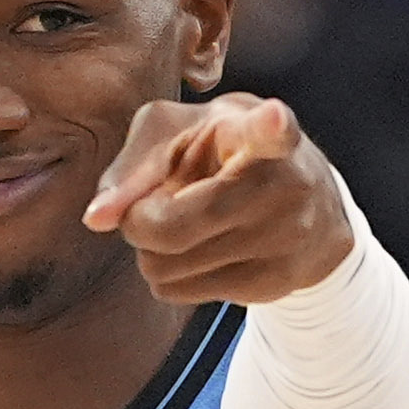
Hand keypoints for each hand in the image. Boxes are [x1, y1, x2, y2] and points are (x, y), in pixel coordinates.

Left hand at [81, 92, 350, 304]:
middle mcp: (282, 183)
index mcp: (259, 132)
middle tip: (149, 208)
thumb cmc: (225, 154)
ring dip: (152, 251)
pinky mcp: (275, 282)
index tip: (276, 116)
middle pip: (172, 227)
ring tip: (183, 225)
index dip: (270, 124)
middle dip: (139, 222)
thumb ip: (133, 164)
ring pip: (165, 266)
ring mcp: (284, 237)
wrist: (311, 205)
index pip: (270, 129)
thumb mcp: (182, 134)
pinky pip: (179, 292)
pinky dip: (169, 276)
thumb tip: (97, 219)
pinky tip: (198, 251)